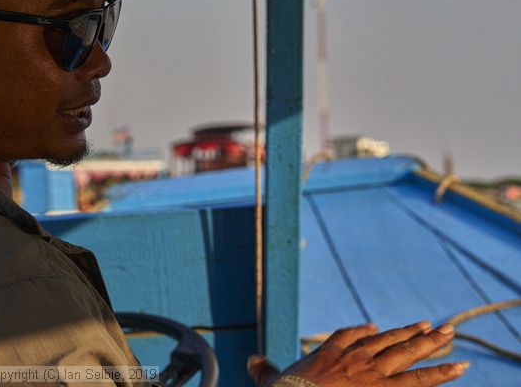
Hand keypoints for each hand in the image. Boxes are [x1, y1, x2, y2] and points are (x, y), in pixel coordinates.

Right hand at [248, 321, 469, 386]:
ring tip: (451, 335)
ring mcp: (372, 372)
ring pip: (406, 354)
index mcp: (329, 354)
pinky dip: (440, 373)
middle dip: (410, 334)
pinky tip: (458, 367)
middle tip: (432, 326)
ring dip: (431, 344)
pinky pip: (419, 380)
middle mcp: (354, 358)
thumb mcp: (272, 381)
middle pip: (387, 341)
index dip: (362, 333)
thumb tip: (250, 360)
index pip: (349, 338)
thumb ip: (263, 370)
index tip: (374, 328)